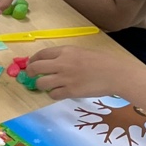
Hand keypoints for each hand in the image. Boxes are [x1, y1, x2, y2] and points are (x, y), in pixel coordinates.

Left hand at [25, 46, 143, 99]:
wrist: (116, 74)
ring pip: (41, 83)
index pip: (41, 54)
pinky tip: (59, 92)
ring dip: (41, 85)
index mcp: (65, 51)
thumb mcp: (81, 52)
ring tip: (46, 86)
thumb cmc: (102, 62)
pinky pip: (53, 94)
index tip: (30, 64)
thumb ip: (66, 56)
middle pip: (35, 68)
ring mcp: (65, 78)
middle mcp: (62, 63)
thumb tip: (51, 62)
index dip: (32, 60)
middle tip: (31, 76)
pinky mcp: (70, 91)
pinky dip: (53, 94)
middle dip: (30, 72)